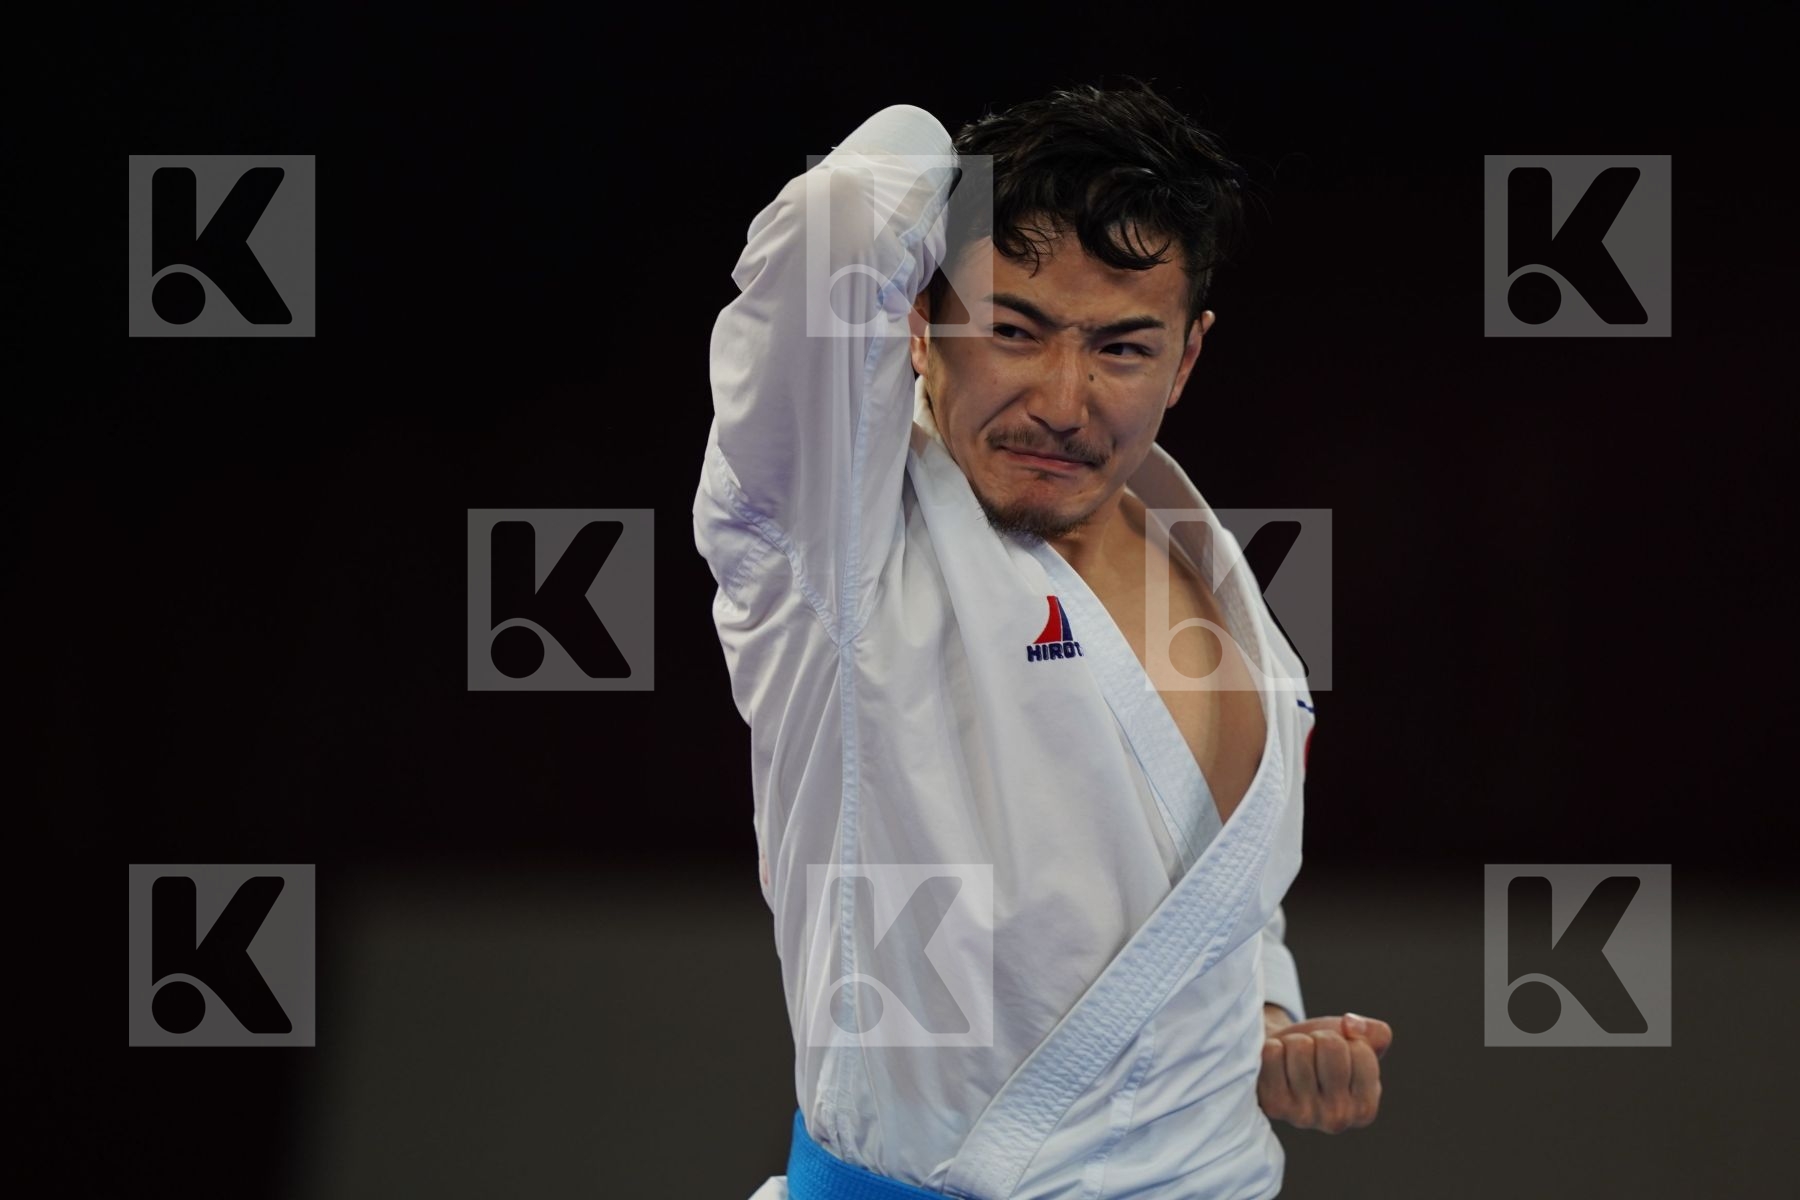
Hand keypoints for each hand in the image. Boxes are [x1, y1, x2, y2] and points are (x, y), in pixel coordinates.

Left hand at [1257, 1007, 1390, 1132]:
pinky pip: (1273, 1052)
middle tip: (1314, 1054)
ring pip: (1300, 1046)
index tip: (1338, 1057)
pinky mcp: (1273, 1105)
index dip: (1347, 1041)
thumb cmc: (1323, 1053)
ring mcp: (1304, 1116)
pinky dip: (1273, 1047)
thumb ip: (1375, 1032)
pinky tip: (1276, 1065)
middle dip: (1321, 1038)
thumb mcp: (1358, 1042)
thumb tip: (1351, 1025)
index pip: (1361, 1050)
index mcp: (1365, 1108)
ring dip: (1296, 1042)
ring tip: (1294, 1059)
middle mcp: (1337, 1119)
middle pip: (1331, 1045)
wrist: (1282, 1062)